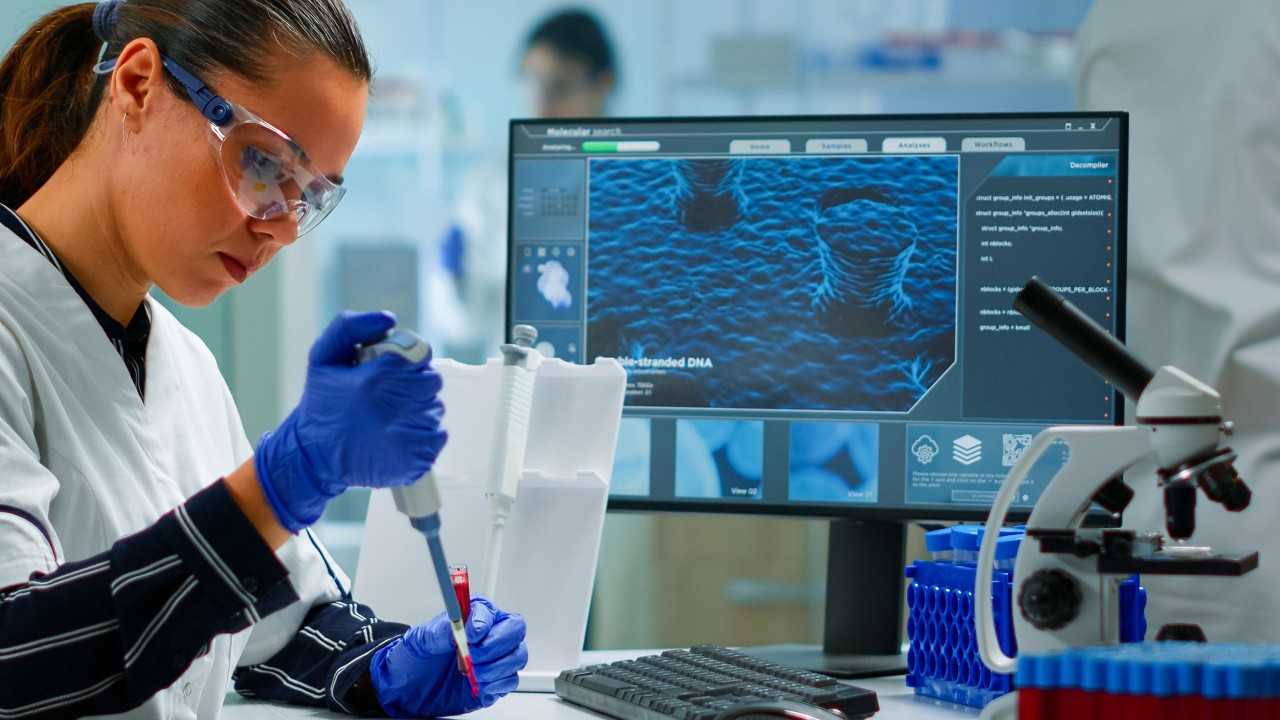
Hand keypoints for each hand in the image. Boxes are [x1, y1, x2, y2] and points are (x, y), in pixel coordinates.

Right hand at [254, 311, 447, 531]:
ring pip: (435, 408)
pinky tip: (398, 435)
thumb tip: (388, 318)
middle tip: (389, 393)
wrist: (313, 457)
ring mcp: (408, 436)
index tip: (391, 370)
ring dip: (418, 409)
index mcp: (376, 378)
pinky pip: (437, 436)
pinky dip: (423, 434)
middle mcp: (396, 407)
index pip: (420, 354)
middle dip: (414, 383)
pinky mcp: (416, 460)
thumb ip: (350, 327)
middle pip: (431, 381)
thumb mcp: (323, 357)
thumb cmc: (322, 404)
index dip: (408, 359)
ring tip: (389, 416)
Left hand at [371, 597, 527, 717]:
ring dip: (496, 666)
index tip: (471, 634)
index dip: (484, 622)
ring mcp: (496, 657)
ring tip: (473, 672)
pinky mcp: (497, 680)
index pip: (491, 611)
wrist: (412, 687)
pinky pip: (510, 680)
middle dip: (497, 643)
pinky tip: (479, 684)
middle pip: (515, 629)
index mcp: (474, 616)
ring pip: (517, 655)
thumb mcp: (419, 640)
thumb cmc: (419, 658)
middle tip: (475, 655)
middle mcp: (490, 634)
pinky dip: (496, 683)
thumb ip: (438, 631)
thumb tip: (455, 626)